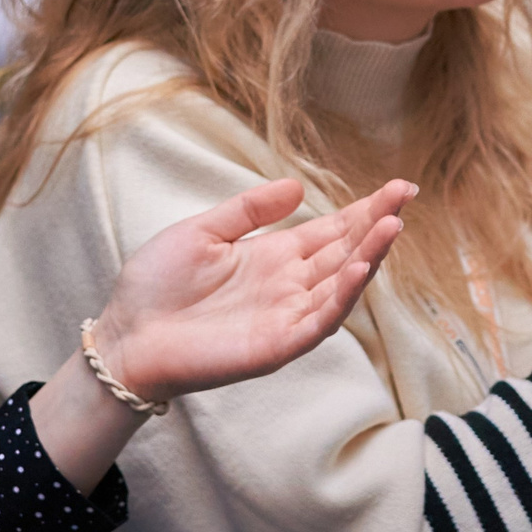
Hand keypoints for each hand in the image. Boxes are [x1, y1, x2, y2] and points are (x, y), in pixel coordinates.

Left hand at [87, 177, 415, 403]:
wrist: (125, 336)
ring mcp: (286, 316)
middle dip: (377, 225)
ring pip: (341, 285)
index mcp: (274, 257)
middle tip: (405, 195)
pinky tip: (361, 268)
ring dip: (369, 257)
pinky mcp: (277, 345)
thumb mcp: (203, 231)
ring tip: (392, 226)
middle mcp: (289, 286)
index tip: (396, 188)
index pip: (331, 231)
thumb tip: (297, 185)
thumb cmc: (156, 286)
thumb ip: (249, 210)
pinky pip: (319, 321)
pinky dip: (343, 297)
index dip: (364, 211)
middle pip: (345, 252)